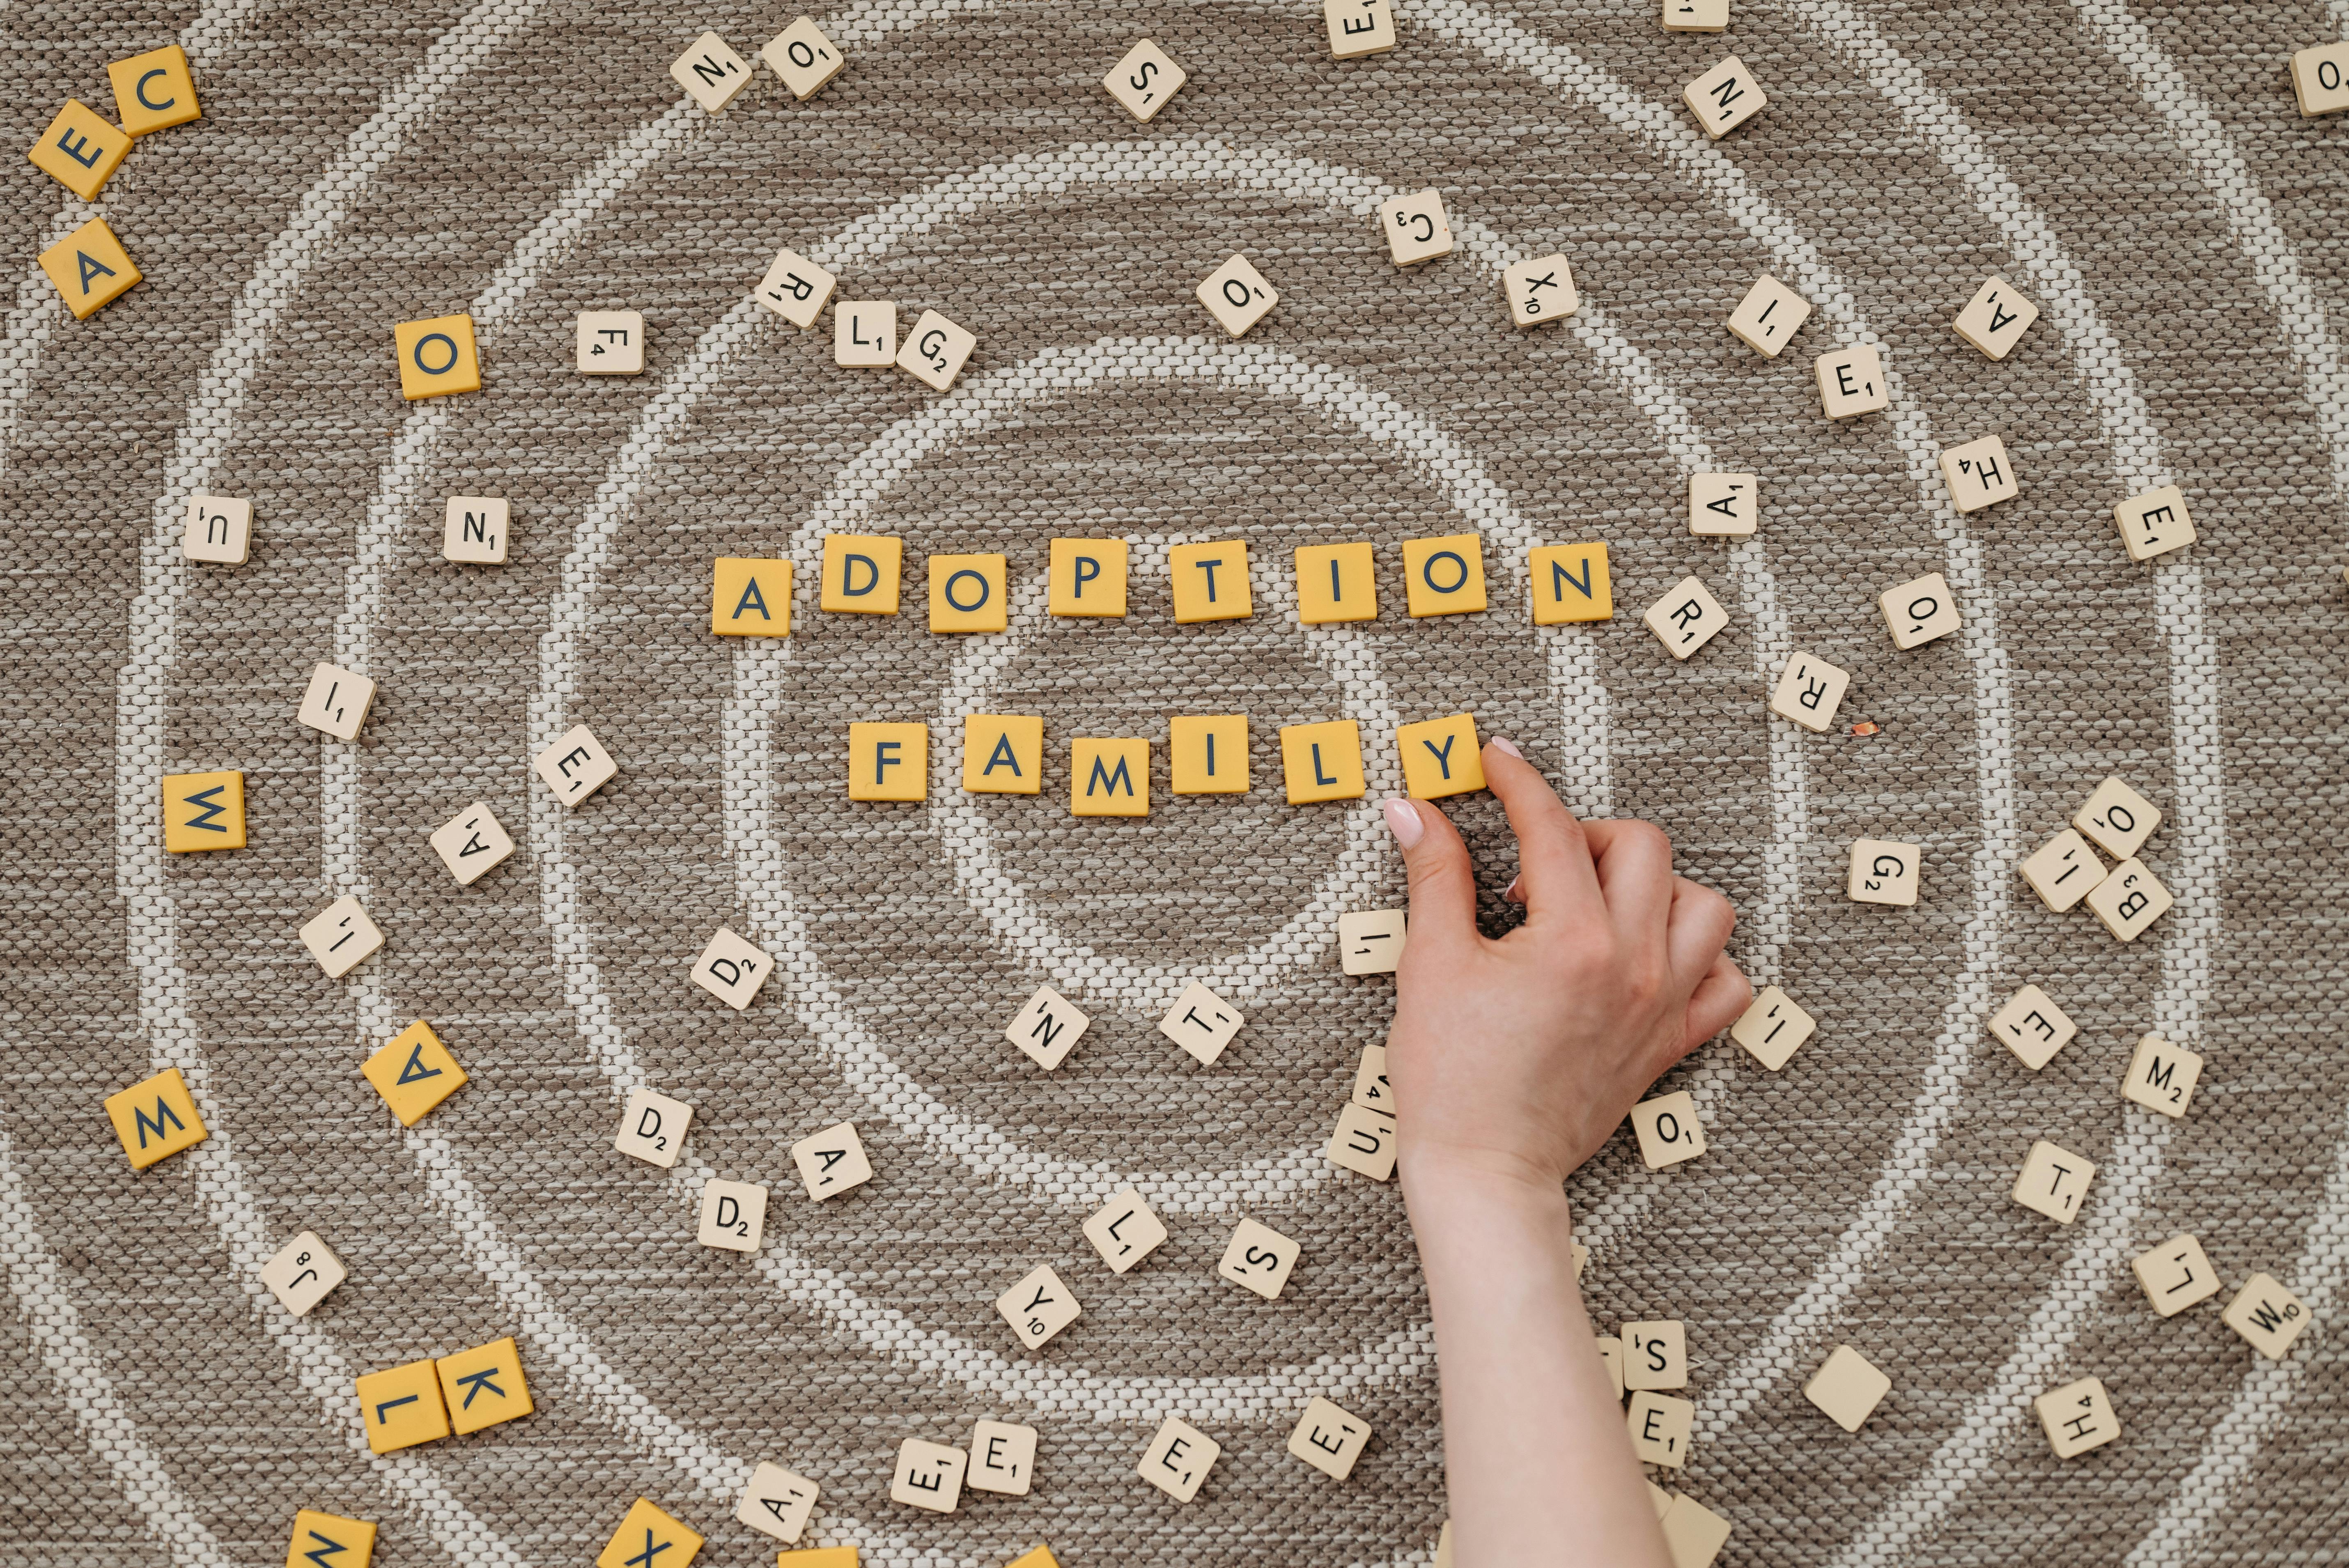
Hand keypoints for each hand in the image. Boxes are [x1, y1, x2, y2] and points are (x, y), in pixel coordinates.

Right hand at [1381, 737, 1750, 1191]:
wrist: (1485, 1171)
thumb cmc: (1450, 1078)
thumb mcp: (1430, 964)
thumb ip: (1435, 877)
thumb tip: (1413, 808)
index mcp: (1571, 940)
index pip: (1551, 827)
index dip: (1518, 781)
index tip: (1494, 759)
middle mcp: (1632, 965)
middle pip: (1640, 847)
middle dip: (1583, 833)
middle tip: (1530, 861)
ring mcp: (1661, 1005)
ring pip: (1703, 906)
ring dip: (1653, 886)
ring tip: (1595, 903)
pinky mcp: (1671, 1043)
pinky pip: (1727, 983)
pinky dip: (1700, 956)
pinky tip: (1646, 955)